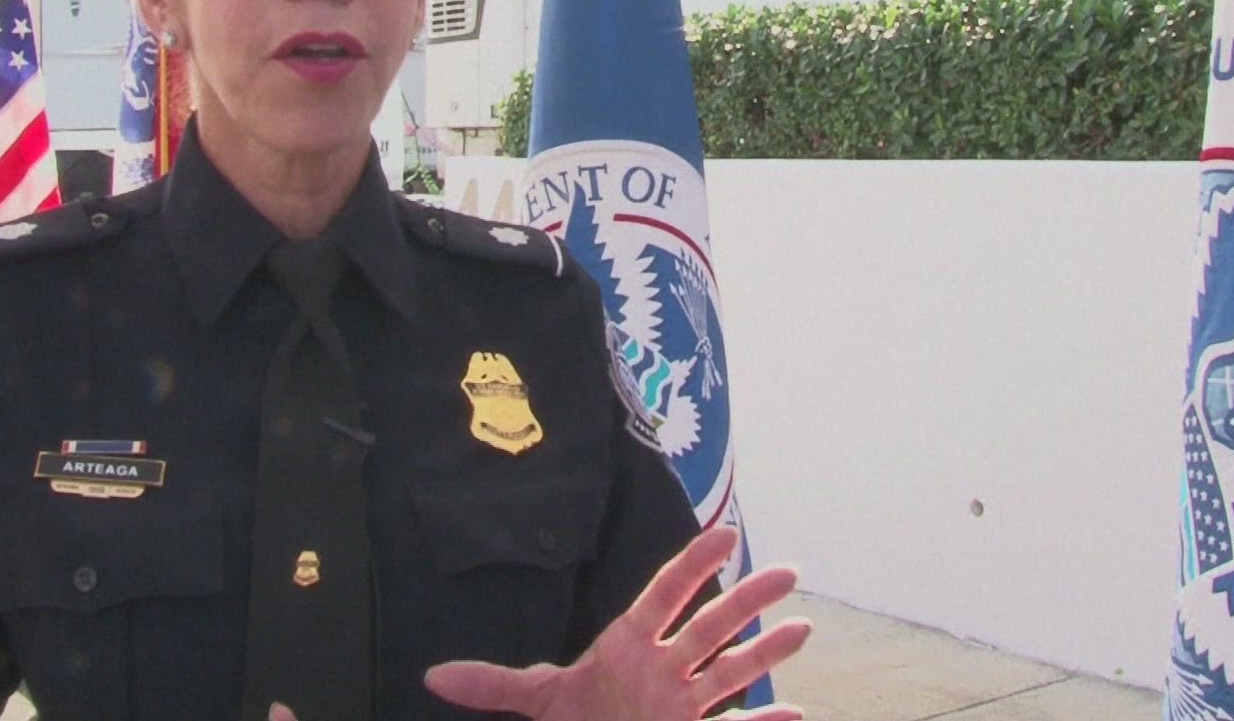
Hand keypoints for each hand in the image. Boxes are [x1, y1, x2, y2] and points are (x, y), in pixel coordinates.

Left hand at [422, 525, 810, 719]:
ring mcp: (685, 705)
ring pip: (732, 671)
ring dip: (765, 650)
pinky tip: (796, 715)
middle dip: (746, 599)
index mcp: (631, 646)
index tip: (724, 531)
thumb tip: (433, 678)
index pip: (665, 594)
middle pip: (710, 626)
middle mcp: (667, 669)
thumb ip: (494, 686)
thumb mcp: (539, 703)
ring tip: (800, 627)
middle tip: (786, 570)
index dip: (693, 562)